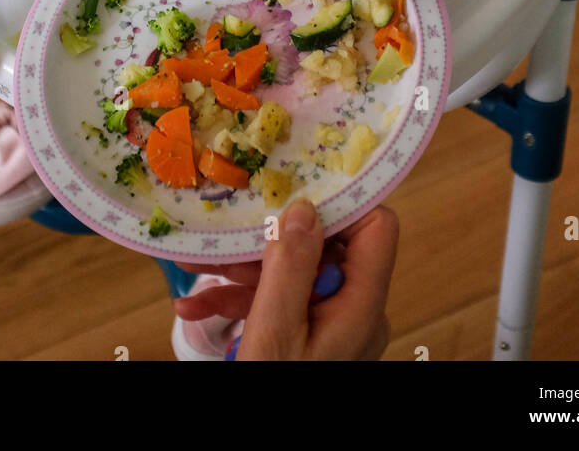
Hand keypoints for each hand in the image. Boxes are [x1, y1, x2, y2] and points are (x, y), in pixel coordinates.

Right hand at [173, 199, 398, 359]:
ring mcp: (337, 327)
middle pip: (328, 246)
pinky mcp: (314, 340)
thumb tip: (305, 208)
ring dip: (246, 272)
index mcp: (362, 307)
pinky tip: (202, 307)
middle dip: (273, 242)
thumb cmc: (275, 393)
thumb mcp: (273, 334)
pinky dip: (246, 299)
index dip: (341, 202)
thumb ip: (291, 268)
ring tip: (200, 275)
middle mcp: (358, 313)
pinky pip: (286, 304)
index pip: (377, 228)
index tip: (295, 186)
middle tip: (228, 239)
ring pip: (298, 274)